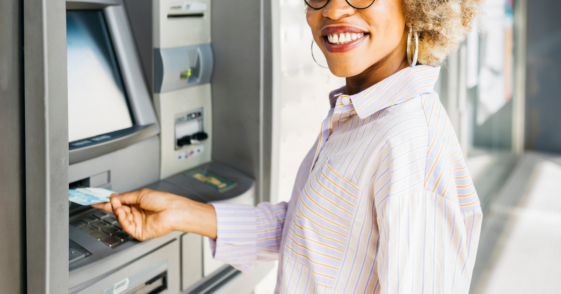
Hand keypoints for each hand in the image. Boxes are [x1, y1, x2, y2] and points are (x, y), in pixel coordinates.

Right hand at [91, 189, 216, 240]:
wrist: (173, 210)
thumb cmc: (163, 201)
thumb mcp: (141, 194)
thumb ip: (126, 197)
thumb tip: (114, 197)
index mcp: (138, 204)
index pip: (120, 203)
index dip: (108, 202)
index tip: (97, 200)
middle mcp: (137, 214)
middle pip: (118, 211)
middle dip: (109, 207)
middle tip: (100, 202)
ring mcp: (138, 223)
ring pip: (121, 219)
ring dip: (117, 211)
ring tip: (116, 204)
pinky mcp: (140, 232)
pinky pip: (127, 226)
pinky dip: (122, 219)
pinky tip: (122, 212)